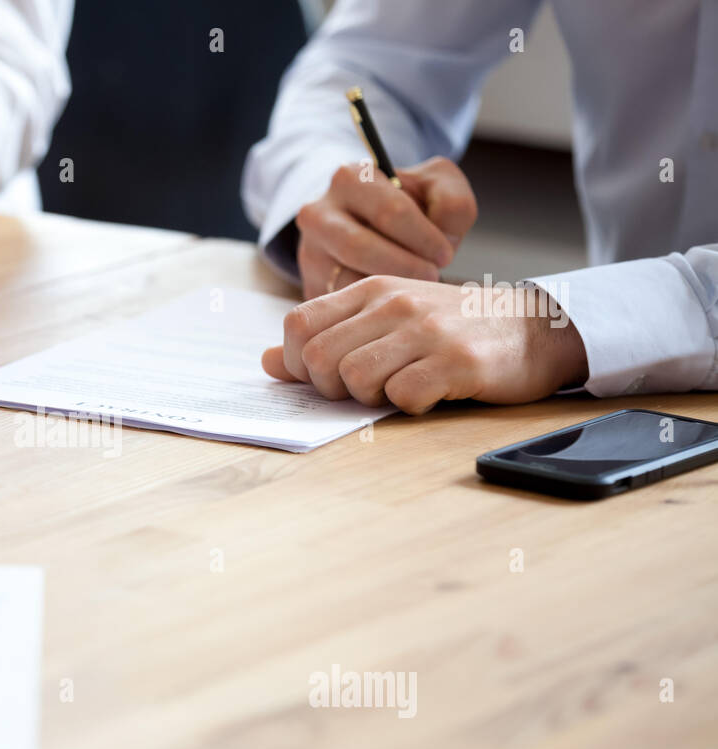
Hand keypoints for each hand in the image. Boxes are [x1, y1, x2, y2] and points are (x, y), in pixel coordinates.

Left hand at [261, 276, 587, 414]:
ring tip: (398, 388)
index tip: (322, 378)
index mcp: (371, 289)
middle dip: (330, 386)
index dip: (295, 362)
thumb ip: (327, 338)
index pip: (297, 324)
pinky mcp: (458, 362)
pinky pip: (404, 397)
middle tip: (362, 390)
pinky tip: (430, 395)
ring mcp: (427, 331)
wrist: (534, 328)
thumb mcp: (386, 320)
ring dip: (369, 398)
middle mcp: (395, 303)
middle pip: (318, 357)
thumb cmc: (451, 328)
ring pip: (355, 378)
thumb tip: (265, 362)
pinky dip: (410, 406)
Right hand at [294, 156, 476, 298]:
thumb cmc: (408, 209)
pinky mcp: (310, 288)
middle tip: (431, 277)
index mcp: (350, 178)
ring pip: (347, 281)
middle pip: (361, 248)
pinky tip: (393, 303)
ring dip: (388, 292)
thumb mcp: (438, 189)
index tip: (445, 254)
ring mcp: (309, 254)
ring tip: (414, 289)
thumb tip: (441, 238)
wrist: (366, 227)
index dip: (426, 238)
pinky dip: (372, 309)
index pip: (391, 211)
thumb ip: (453, 202)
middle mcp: (318, 213)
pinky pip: (342, 306)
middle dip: (406, 267)